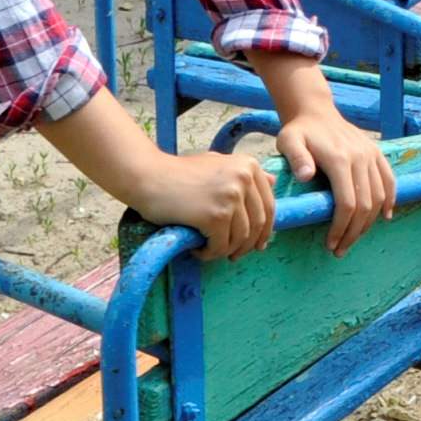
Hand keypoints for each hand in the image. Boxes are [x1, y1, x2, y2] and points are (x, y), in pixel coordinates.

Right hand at [132, 147, 276, 260]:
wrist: (147, 177)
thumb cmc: (179, 174)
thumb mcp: (216, 164)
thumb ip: (244, 173)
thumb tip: (273, 181)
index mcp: (248, 165)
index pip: (269, 205)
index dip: (265, 230)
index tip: (257, 245)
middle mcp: (245, 178)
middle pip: (259, 224)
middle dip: (248, 245)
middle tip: (233, 256)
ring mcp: (231, 196)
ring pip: (240, 238)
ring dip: (225, 250)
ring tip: (209, 249)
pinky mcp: (216, 215)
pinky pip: (220, 246)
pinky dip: (210, 254)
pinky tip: (197, 250)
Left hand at [272, 111, 398, 255]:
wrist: (316, 111)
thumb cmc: (299, 131)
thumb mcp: (289, 141)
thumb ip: (297, 158)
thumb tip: (306, 176)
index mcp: (339, 159)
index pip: (348, 203)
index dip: (341, 228)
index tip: (331, 244)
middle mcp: (360, 157)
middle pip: (366, 204)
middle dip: (354, 232)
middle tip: (340, 249)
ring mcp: (371, 155)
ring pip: (379, 196)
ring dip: (369, 223)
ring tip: (354, 238)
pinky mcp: (377, 153)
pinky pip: (389, 180)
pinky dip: (390, 200)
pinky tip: (384, 216)